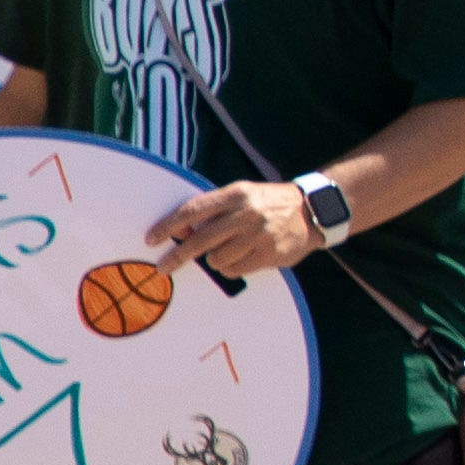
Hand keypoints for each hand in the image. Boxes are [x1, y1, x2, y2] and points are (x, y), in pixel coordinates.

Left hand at [150, 178, 318, 280]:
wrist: (311, 211)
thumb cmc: (267, 204)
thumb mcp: (241, 196)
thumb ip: (214, 210)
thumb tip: (181, 230)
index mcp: (235, 194)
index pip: (192, 210)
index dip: (169, 226)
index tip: (153, 239)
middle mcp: (246, 213)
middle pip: (200, 240)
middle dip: (178, 256)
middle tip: (164, 266)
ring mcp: (258, 235)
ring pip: (217, 259)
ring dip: (215, 259)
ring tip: (228, 251)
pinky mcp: (269, 254)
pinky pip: (235, 270)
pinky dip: (232, 268)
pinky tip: (242, 258)